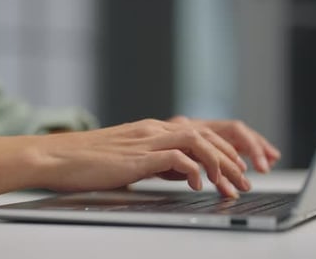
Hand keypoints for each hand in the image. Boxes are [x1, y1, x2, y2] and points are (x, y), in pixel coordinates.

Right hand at [0, 118, 279, 197]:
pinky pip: (175, 158)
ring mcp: (147, 139)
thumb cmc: (92, 162)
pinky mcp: (136, 156)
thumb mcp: (136, 160)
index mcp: (159, 128)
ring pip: (199, 141)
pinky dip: (193, 171)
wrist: (57, 157)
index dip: (238, 142)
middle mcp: (157, 128)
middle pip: (212, 132)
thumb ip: (163, 162)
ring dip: (222, 164)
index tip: (257, 160)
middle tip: (255, 177)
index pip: (209, 128)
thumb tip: (190, 174)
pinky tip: (199, 187)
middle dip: (240, 153)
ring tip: (234, 186)